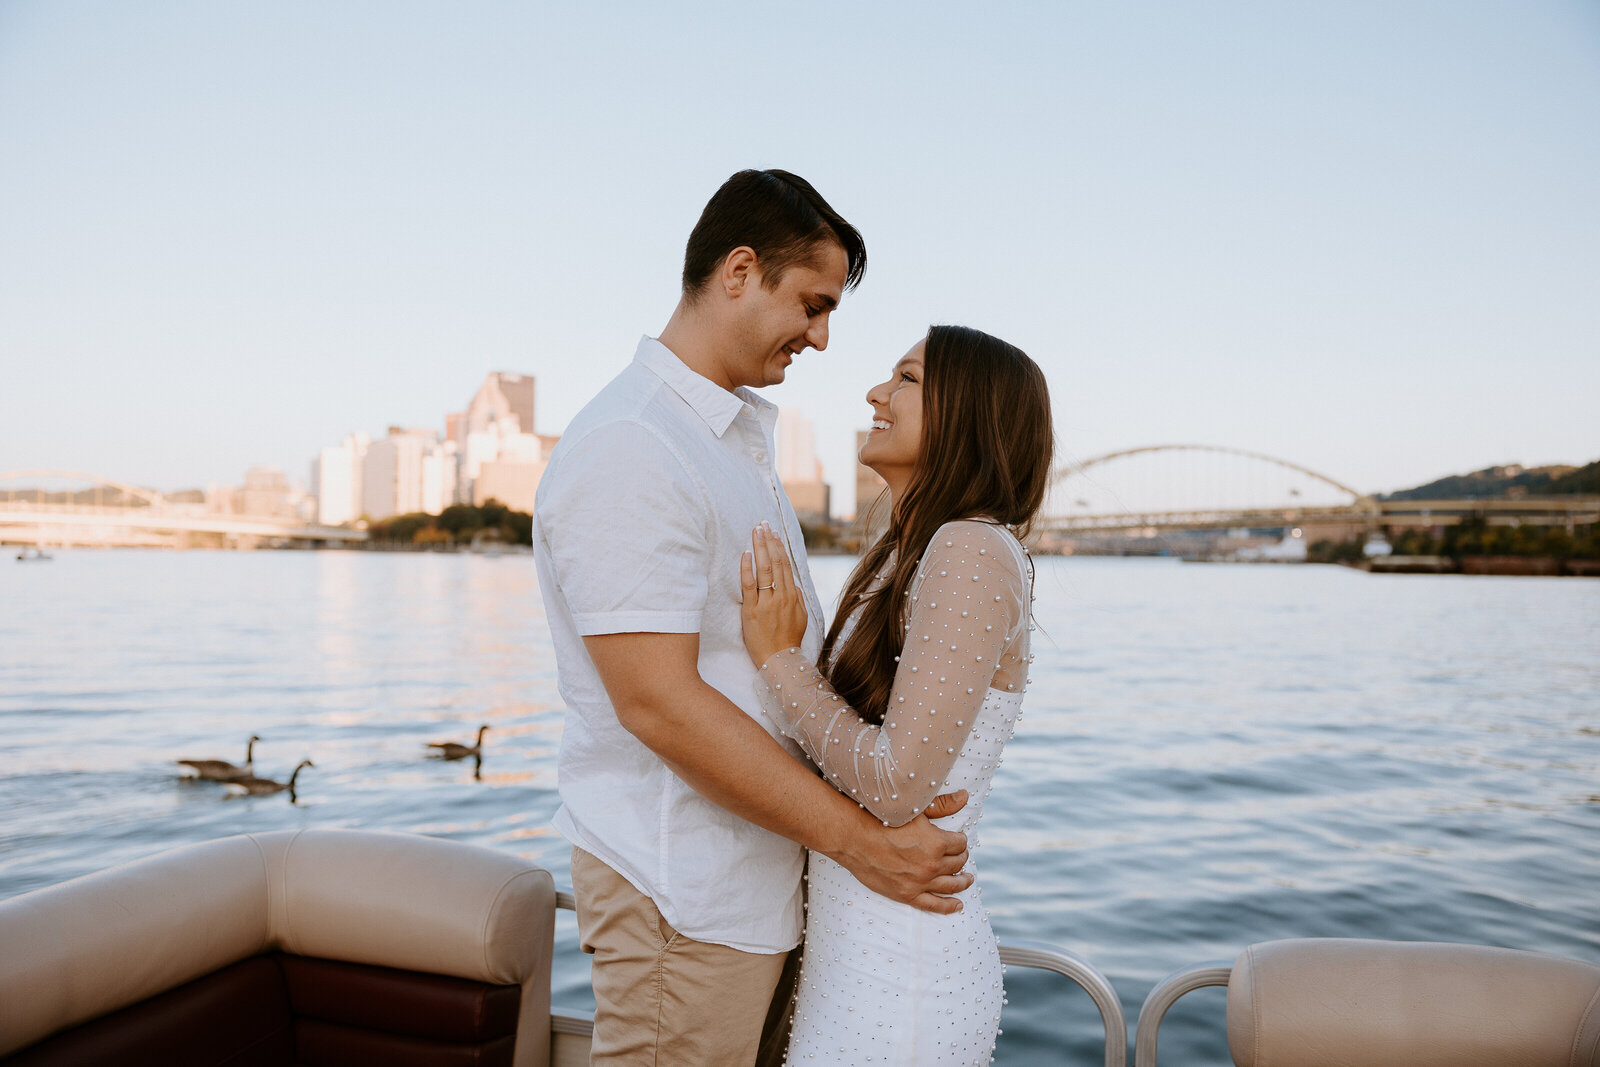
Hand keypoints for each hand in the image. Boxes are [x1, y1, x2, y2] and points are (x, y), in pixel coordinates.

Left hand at [740, 523, 807, 666]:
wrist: (779, 661)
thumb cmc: (788, 641)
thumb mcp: (801, 618)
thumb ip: (798, 598)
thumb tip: (793, 583)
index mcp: (793, 597)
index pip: (785, 566)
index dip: (779, 547)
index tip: (774, 533)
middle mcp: (781, 596)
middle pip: (775, 563)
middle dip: (768, 541)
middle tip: (762, 524)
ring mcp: (766, 603)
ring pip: (764, 570)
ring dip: (760, 548)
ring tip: (755, 532)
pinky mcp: (752, 611)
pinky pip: (749, 586)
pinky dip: (747, 568)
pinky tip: (746, 554)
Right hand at [829, 791, 973, 914]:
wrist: (853, 838)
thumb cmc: (881, 818)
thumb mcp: (915, 809)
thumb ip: (943, 805)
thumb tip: (965, 796)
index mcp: (937, 843)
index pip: (960, 843)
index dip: (960, 840)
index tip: (957, 838)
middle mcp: (933, 865)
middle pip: (957, 863)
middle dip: (961, 858)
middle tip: (960, 855)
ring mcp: (920, 882)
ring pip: (951, 885)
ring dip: (962, 882)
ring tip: (967, 879)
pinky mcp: (907, 895)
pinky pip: (933, 905)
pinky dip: (948, 906)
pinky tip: (958, 905)